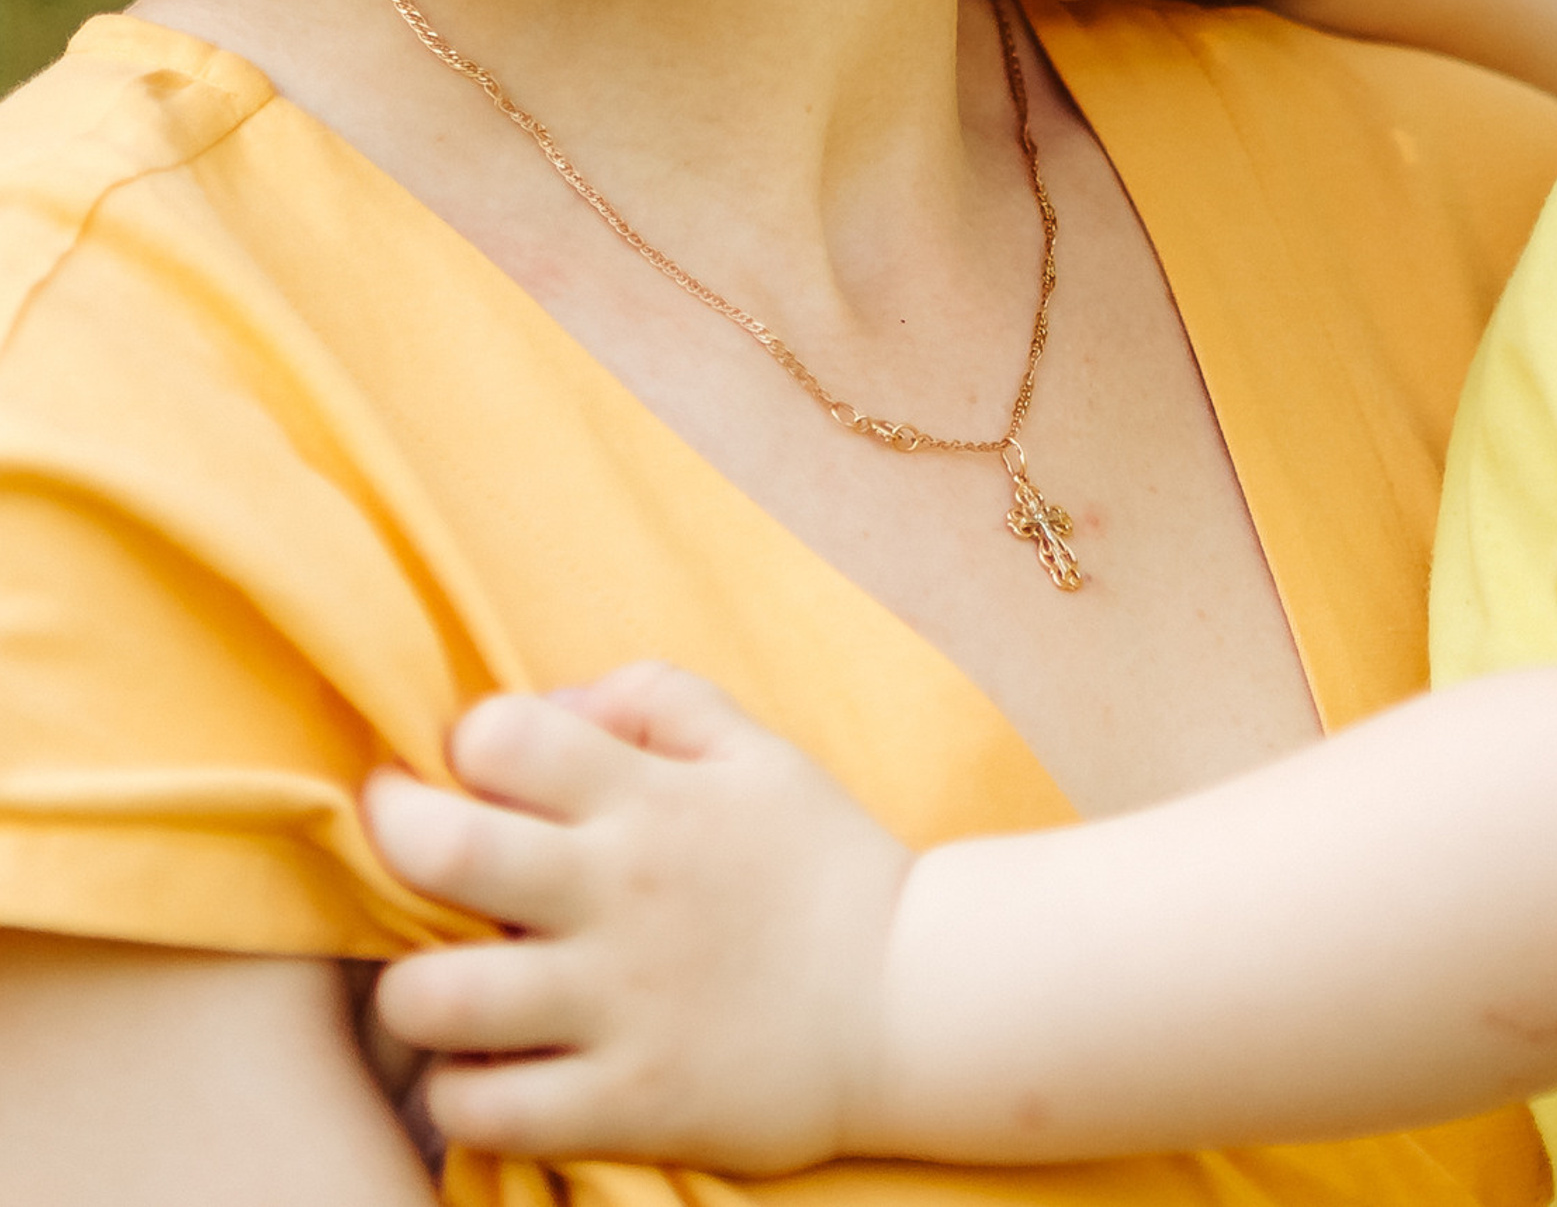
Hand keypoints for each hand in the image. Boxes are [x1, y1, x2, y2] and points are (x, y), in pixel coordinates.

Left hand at [364, 665, 910, 1171]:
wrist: (914, 999)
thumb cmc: (823, 864)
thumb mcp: (757, 750)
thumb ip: (654, 697)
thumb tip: (551, 706)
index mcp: (650, 798)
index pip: (504, 737)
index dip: (465, 746)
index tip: (466, 773)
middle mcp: (620, 895)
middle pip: (445, 851)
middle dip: (392, 840)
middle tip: (400, 852)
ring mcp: (619, 1006)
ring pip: (440, 999)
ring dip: (408, 993)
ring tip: (432, 986)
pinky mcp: (629, 1104)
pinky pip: (488, 1110)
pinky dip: (459, 1094)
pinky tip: (481, 1072)